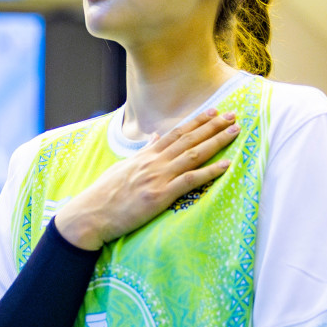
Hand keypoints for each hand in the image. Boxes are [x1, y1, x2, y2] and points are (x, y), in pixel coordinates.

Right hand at [54, 109, 239, 250]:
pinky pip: (191, 180)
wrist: (91, 214)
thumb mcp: (122, 167)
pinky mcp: (161, 195)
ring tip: (234, 131)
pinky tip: (226, 164)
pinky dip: (210, 171)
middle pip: (188, 139)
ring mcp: (158, 177)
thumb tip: (154, 137)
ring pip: (193, 154)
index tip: (212, 112)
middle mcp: (153, 162)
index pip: (175, 133)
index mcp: (145, 156)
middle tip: (232, 115)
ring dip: (217, 141)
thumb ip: (142, 153)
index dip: (196, 121)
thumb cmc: (104, 195)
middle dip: (212, 126)